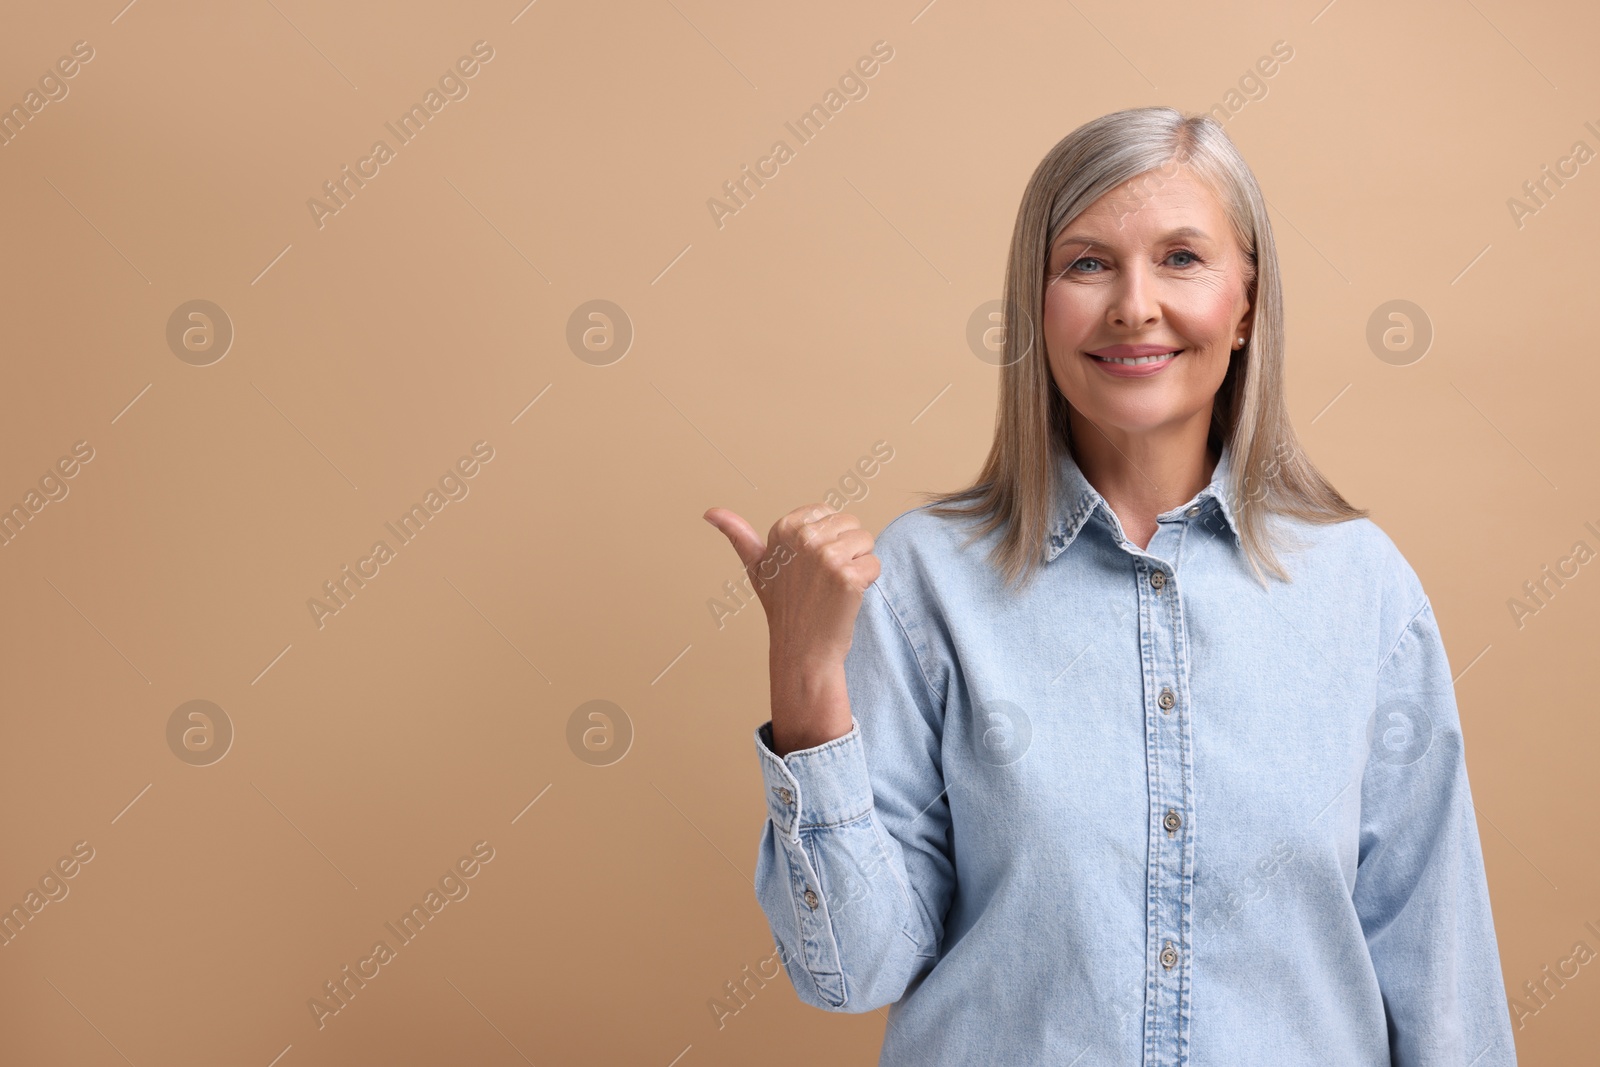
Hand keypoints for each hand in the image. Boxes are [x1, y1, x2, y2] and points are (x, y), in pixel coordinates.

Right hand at [704, 503, 880, 752]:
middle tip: (823, 580)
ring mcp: (826, 557)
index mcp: (784, 528)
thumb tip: (710, 512)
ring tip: (834, 588)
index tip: (809, 566)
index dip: (828, 540)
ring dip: (858, 566)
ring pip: (866, 542)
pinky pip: (874, 565)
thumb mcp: (757, 567)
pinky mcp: (848, 577)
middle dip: (846, 550)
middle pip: (852, 525)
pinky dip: (867, 582)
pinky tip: (846, 598)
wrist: (802, 651)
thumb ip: (737, 535)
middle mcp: (804, 537)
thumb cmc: (783, 608)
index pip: (830, 513)